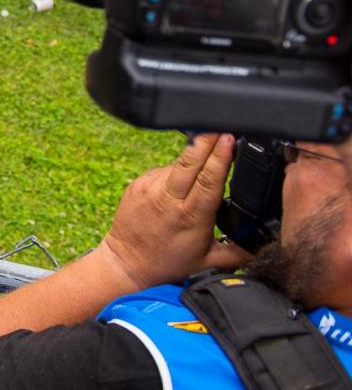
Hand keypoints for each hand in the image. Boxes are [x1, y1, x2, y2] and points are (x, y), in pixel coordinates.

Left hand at [100, 134, 247, 289]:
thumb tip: (264, 244)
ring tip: (208, 158)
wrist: (125, 262)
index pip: (208, 180)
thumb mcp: (209, 261)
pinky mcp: (137, 183)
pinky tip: (181, 183)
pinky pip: (163, 170)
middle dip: (206, 140)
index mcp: (190, 216)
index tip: (229, 139)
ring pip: (178, 164)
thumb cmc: (167, 263)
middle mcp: (168, 199)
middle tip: (220, 126)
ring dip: (194, 158)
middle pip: (190, 161)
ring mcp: (149, 188)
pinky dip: (176, 172)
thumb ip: (239, 252)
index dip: (219, 158)